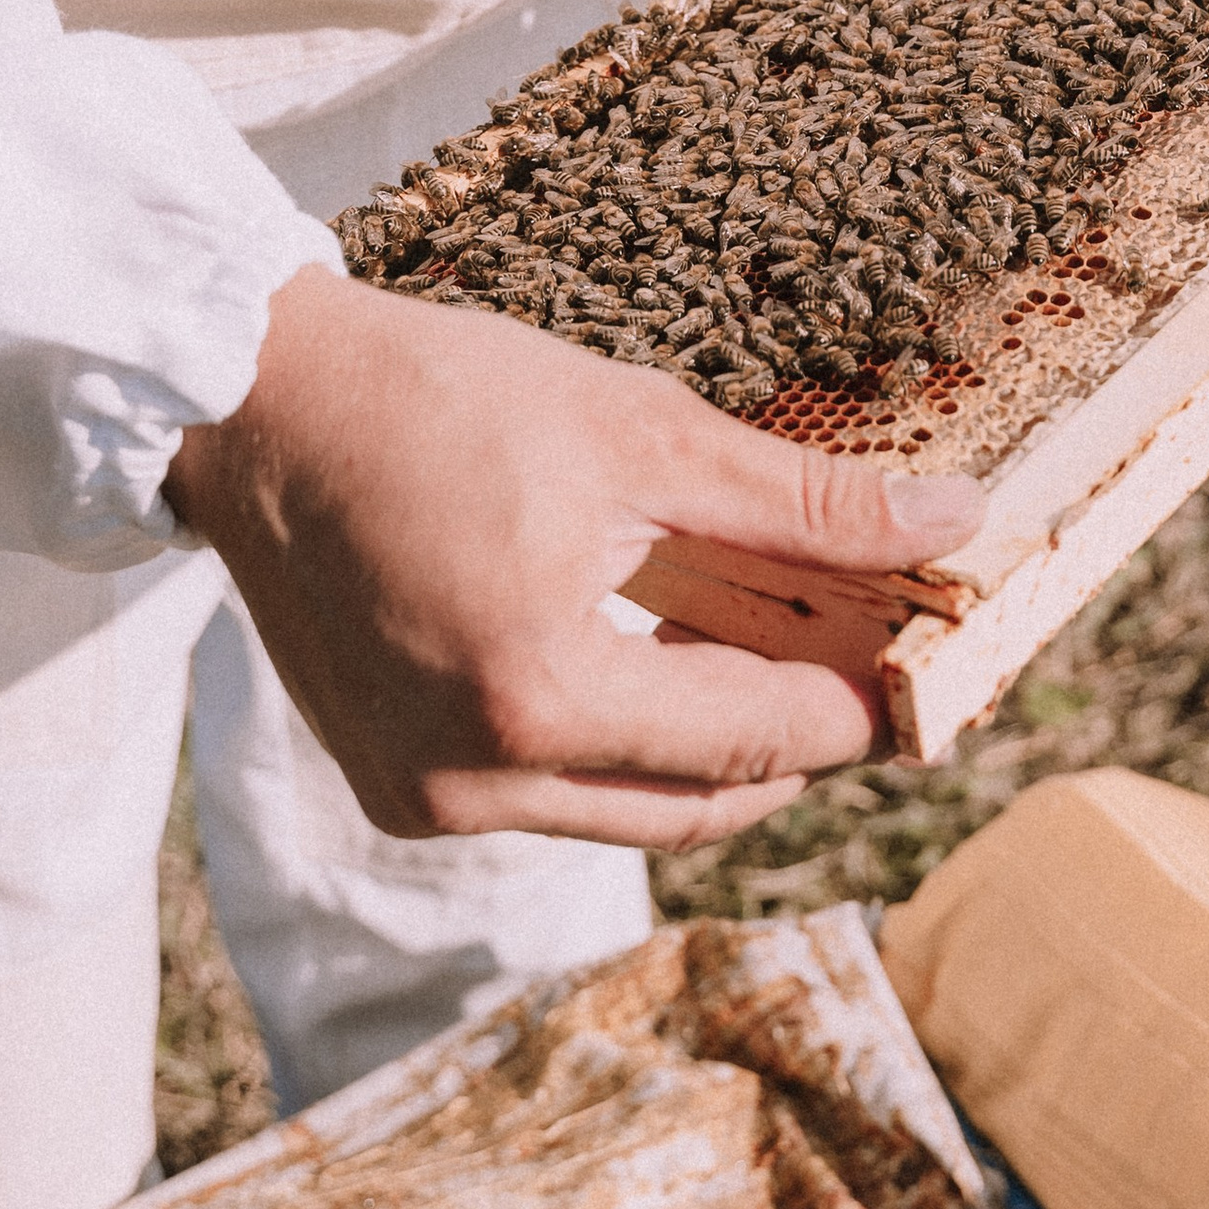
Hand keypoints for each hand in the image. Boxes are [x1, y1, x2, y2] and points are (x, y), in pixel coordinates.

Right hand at [166, 265, 983, 849]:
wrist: (258, 404)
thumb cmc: (440, 399)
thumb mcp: (642, 434)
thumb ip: (805, 503)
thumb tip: (951, 521)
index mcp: (538, 695)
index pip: (754, 738)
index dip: (860, 711)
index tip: (934, 671)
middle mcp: (472, 781)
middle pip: (698, 803)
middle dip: (800, 745)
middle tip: (872, 668)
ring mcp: (422, 796)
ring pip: (626, 810)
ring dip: (715, 745)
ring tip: (779, 645)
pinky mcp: (394, 785)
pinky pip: (552, 793)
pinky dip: (626, 740)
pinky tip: (667, 651)